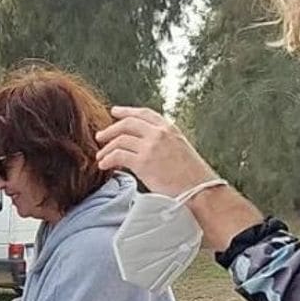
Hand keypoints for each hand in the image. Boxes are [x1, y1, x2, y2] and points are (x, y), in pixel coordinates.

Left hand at [96, 107, 218, 196]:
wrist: (199, 188)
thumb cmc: (191, 175)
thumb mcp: (179, 148)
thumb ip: (163, 142)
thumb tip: (143, 144)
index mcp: (169, 128)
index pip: (144, 113)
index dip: (127, 111)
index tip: (114, 112)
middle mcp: (159, 134)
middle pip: (127, 124)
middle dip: (110, 130)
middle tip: (100, 137)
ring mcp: (151, 147)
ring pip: (120, 140)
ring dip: (106, 148)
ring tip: (100, 157)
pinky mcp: (143, 162)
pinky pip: (118, 156)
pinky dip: (107, 160)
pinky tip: (104, 165)